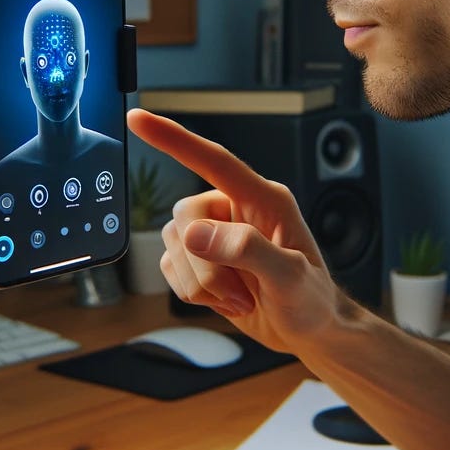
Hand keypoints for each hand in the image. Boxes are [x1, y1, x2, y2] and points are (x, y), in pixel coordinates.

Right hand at [127, 108, 347, 352]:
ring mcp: (215, 235)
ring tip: (240, 297)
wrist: (308, 331)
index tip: (137, 119)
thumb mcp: (291, 276)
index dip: (174, 139)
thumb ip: (247, 250)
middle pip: (185, 216)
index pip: (212, 160)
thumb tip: (195, 234)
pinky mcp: (201, 261)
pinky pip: (170, 268)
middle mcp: (234, 209)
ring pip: (174, 246)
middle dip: (204, 264)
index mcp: (262, 198)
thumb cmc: (311, 298)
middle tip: (239, 292)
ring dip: (202, 284)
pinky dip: (193, 292)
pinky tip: (226, 300)